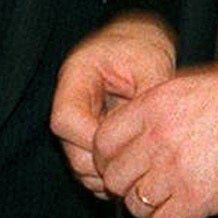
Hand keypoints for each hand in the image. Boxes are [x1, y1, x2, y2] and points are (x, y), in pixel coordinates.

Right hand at [51, 14, 177, 196]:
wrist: (141, 41)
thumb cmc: (144, 46)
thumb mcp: (151, 64)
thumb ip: (148, 97)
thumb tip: (149, 136)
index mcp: (76, 75)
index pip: (65, 120)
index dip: (92, 141)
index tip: (125, 146)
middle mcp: (69, 100)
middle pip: (70, 149)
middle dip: (103, 164)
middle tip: (138, 165)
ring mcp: (77, 121)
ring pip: (78, 165)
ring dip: (106, 175)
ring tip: (140, 167)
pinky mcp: (87, 135)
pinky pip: (90, 168)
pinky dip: (109, 176)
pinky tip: (133, 167)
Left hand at [92, 58, 217, 217]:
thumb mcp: (191, 86)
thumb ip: (159, 110)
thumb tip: (136, 133)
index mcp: (152, 104)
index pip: (102, 142)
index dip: (110, 160)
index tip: (127, 166)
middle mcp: (157, 136)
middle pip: (115, 178)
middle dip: (131, 187)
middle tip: (153, 188)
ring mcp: (176, 169)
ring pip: (136, 207)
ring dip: (154, 209)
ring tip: (176, 201)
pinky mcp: (199, 199)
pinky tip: (192, 217)